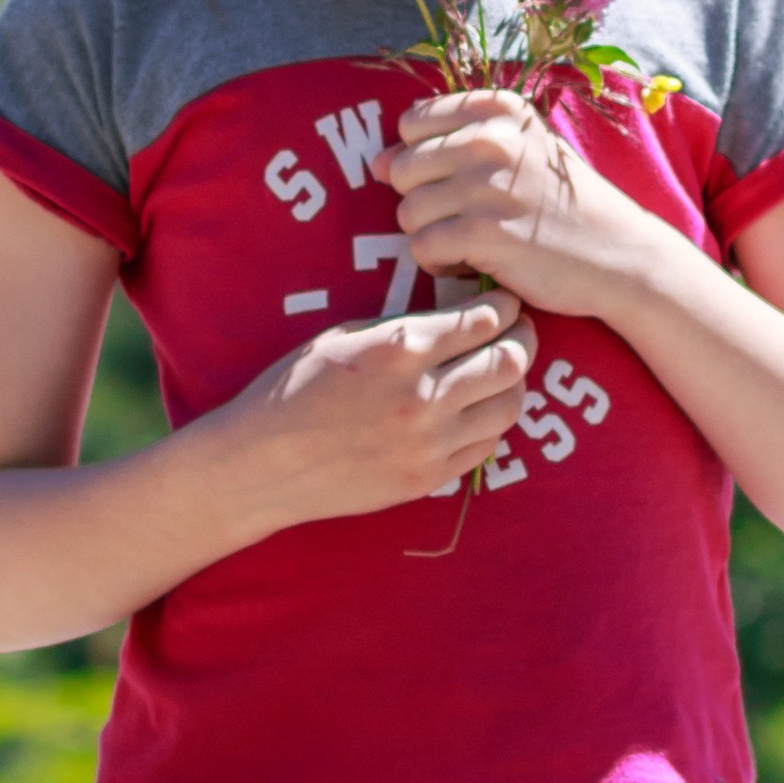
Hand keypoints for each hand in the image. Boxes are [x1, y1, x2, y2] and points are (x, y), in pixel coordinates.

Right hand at [214, 292, 537, 525]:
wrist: (260, 464)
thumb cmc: (292, 390)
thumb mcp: (344, 337)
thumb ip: (404, 327)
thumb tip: (456, 315)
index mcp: (400, 350)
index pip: (484, 321)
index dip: (504, 307)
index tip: (505, 303)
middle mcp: (423, 396)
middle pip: (510, 361)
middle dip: (523, 339)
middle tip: (519, 332)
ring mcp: (429, 443)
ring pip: (509, 407)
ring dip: (513, 384)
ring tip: (501, 373)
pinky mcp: (427, 478)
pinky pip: (485, 447)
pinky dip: (490, 424)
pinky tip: (476, 412)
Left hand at [382, 91, 663, 318]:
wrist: (618, 253)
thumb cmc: (561, 203)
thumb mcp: (520, 151)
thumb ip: (448, 145)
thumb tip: (375, 163)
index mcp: (498, 110)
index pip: (412, 123)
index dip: (423, 159)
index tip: (458, 180)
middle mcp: (490, 140)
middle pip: (402, 169)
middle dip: (425, 201)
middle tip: (467, 217)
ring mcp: (487, 187)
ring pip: (408, 213)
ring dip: (433, 235)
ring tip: (474, 240)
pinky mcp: (484, 234)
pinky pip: (423, 248)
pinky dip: (442, 263)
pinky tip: (476, 262)